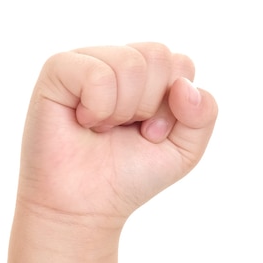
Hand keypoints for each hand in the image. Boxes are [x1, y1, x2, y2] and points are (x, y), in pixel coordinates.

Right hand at [16, 42, 217, 226]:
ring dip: (122, 110)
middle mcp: (117, 62)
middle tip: (127, 131)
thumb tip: (183, 85)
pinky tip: (84, 122)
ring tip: (102, 129)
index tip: (152, 134)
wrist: (85, 207)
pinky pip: (97, 74)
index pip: (180, 63)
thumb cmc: (128, 176)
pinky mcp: (58, 71)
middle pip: (158, 55)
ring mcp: (87, 62)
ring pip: (130, 63)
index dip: (175, 107)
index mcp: (147, 75)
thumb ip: (204, 115)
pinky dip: (98, 107)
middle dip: (150, 106)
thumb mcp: (184, 150)